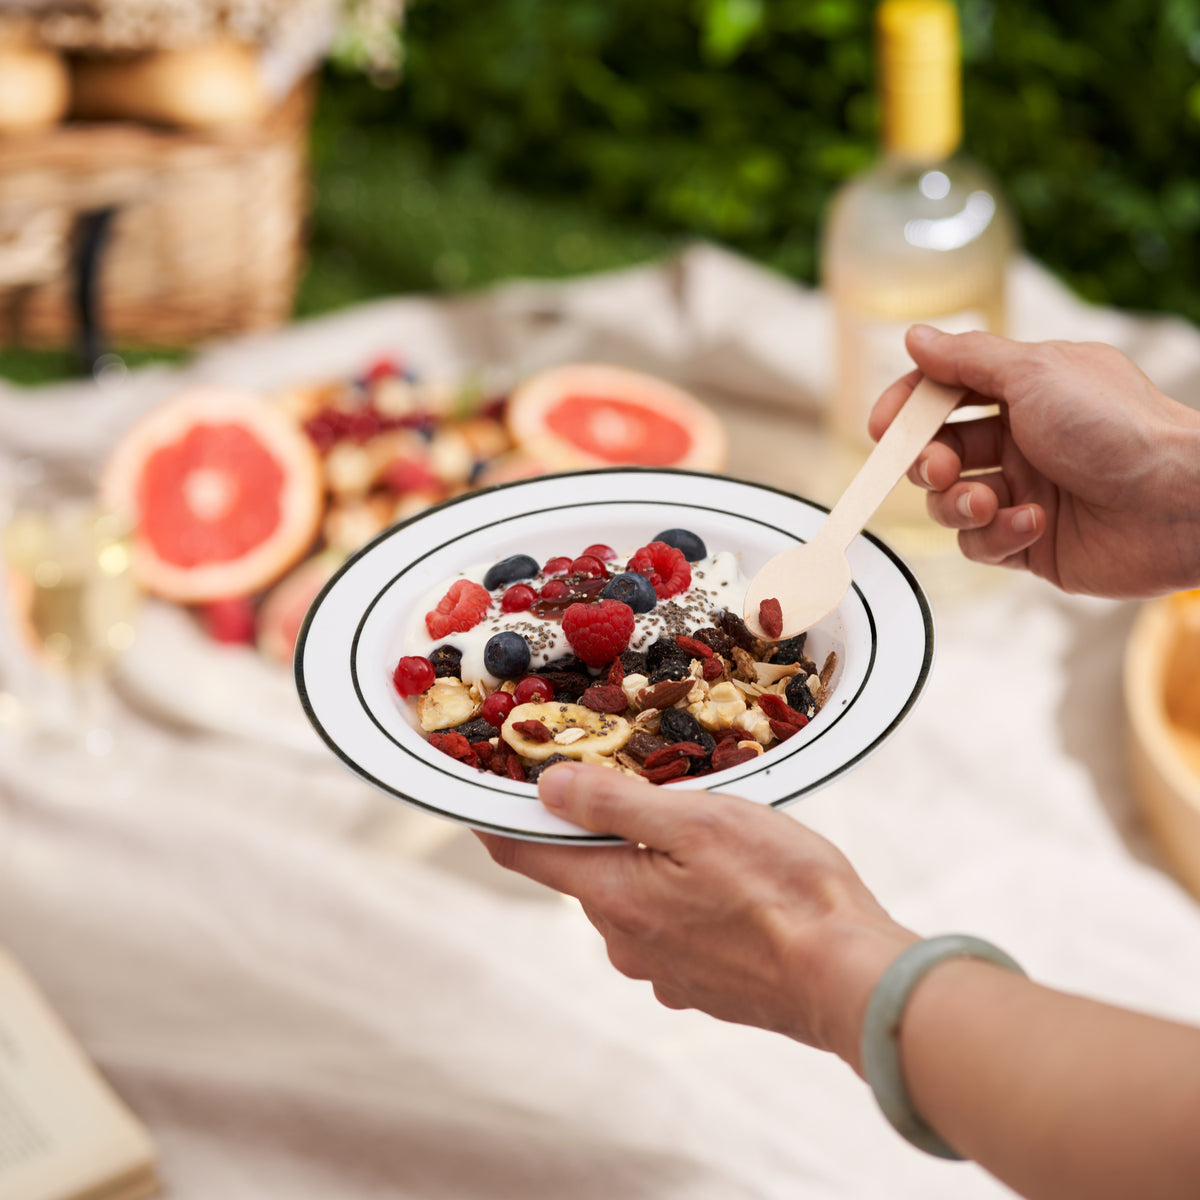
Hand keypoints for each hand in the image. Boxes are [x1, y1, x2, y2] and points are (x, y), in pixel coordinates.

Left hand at [477, 763, 914, 1071]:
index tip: (487, 792)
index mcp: (612, 896)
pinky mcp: (700, 987)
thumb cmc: (783, 891)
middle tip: (654, 791)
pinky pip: (672, 929)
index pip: (526, 855)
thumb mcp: (697, 821)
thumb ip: (614, 804)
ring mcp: (661, 971)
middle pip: (588, 871)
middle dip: (607, 831)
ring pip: (635, 898)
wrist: (851, 980)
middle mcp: (624, 942)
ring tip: (716, 842)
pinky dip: (687, 900)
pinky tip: (737, 888)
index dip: (502, 818)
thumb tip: (546, 789)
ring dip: (655, 865)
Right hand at [870, 326, 1199, 597]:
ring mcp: (1024, 492)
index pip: (944, 395)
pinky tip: (1032, 523)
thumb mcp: (1035, 373)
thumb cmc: (1118, 427)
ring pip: (950, 502)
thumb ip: (967, 359)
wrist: (1178, 502)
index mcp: (1025, 392)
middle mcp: (1022, 441)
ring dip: (958, 502)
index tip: (882, 426)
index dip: (907, 409)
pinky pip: (980, 543)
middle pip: (937, 451)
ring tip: (988, 500)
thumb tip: (916, 337)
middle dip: (925, 462)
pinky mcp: (1030, 543)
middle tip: (937, 468)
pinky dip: (996, 534)